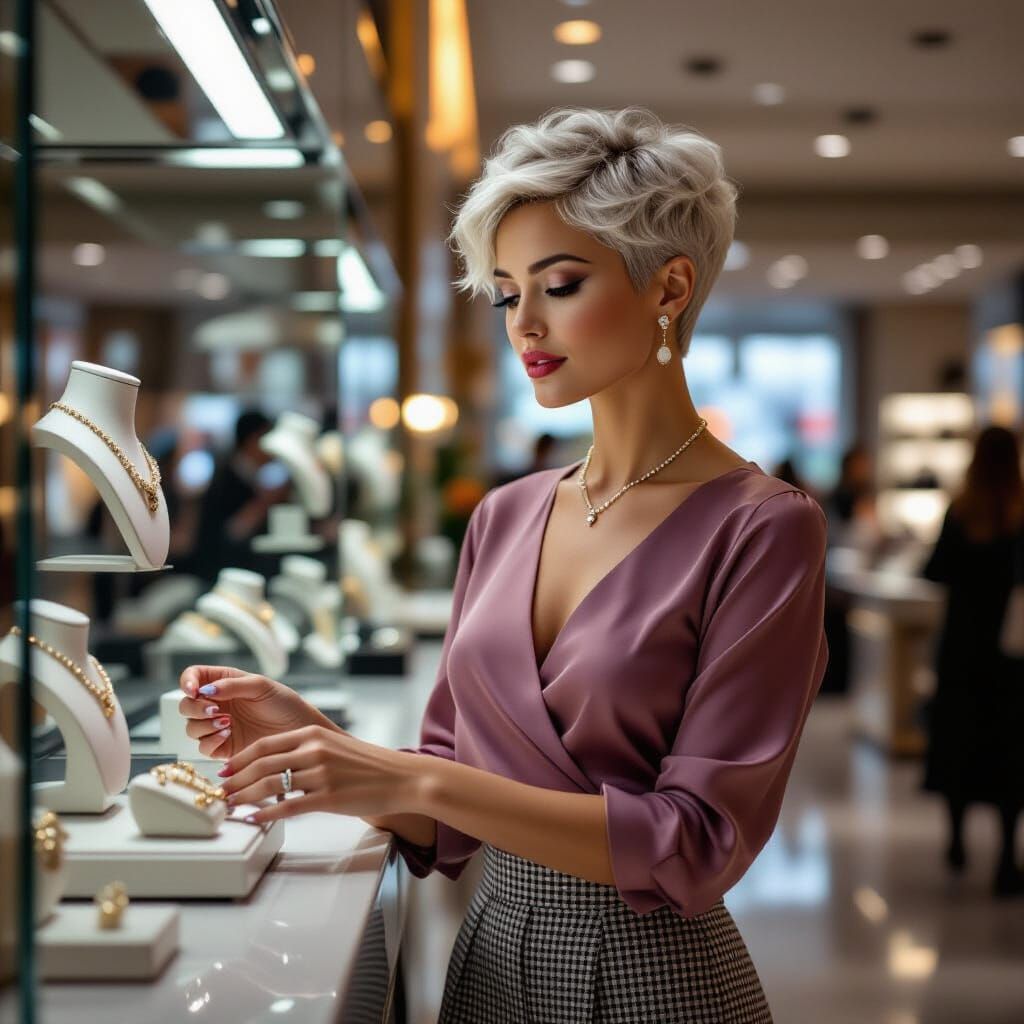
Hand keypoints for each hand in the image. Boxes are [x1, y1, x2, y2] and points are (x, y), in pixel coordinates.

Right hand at [178, 665, 325, 759]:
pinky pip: (202, 747)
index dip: (187, 682)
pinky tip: (227, 735)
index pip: (193, 677)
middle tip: (214, 710)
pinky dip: (210, 741)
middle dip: (195, 708)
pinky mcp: (222, 748)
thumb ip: (231, 685)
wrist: (299, 731)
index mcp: (224, 682)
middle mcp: (217, 704)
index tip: (193, 690)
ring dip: (203, 725)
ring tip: (227, 723)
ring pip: (191, 727)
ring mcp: (218, 726)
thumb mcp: (260, 686)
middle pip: (186, 705)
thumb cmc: (284, 703)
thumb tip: (205, 690)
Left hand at [217, 725, 419, 823]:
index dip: (240, 759)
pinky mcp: (328, 798)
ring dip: (245, 797)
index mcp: (312, 735)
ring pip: (270, 786)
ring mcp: (320, 775)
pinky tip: (255, 819)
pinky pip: (288, 807)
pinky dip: (266, 814)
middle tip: (220, 792)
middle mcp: (313, 751)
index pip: (264, 745)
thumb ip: (305, 751)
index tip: (225, 770)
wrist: (400, 777)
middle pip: (261, 765)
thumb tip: (275, 766)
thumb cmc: (368, 764)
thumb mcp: (334, 746)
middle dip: (235, 780)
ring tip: (231, 807)